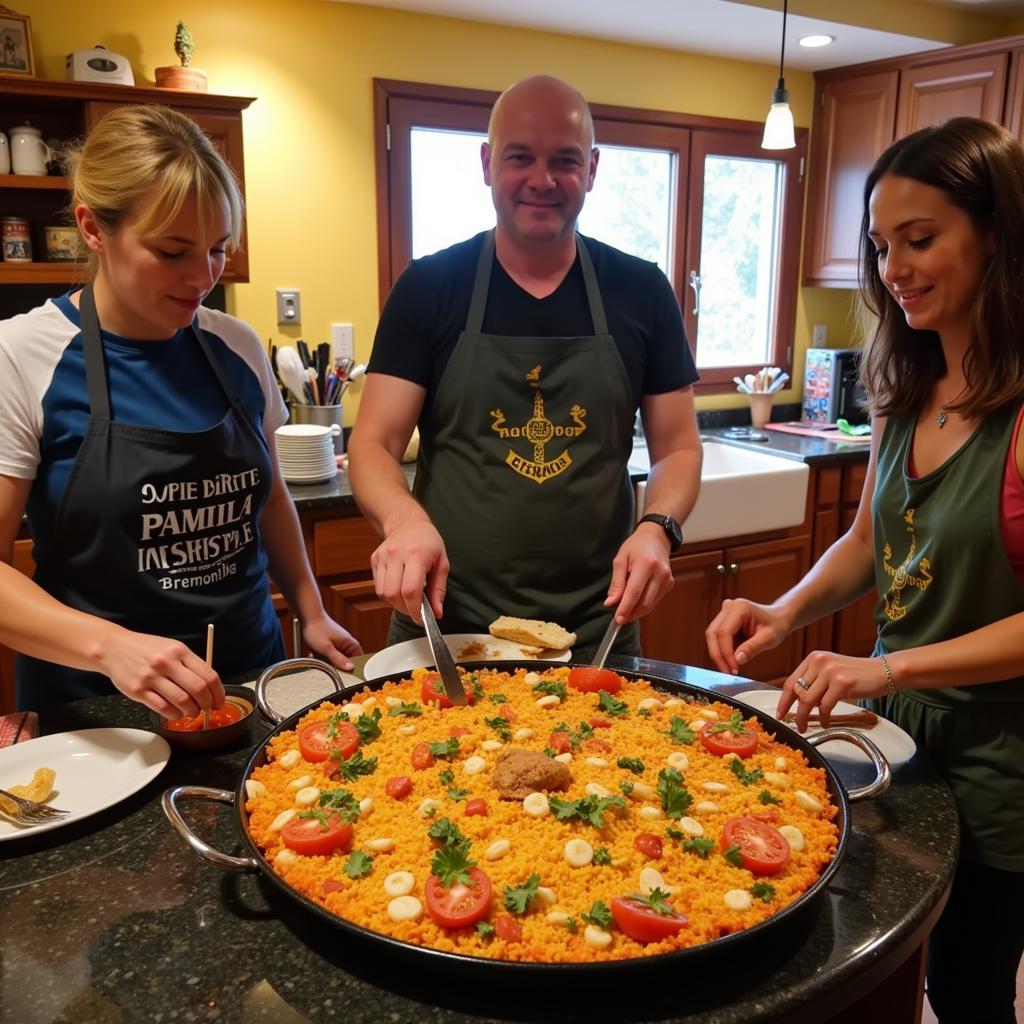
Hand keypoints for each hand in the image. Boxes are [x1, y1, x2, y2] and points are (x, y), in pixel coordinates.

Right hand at [98, 628, 222, 719]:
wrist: (114, 648)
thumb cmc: (146, 649)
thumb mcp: (172, 648)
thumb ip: (190, 664)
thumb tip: (210, 686)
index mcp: (179, 651)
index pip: (208, 675)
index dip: (218, 692)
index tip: (219, 701)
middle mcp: (167, 663)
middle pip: (198, 689)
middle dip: (207, 704)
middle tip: (207, 708)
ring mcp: (151, 677)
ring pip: (182, 701)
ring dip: (191, 711)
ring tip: (191, 712)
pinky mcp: (138, 690)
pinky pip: (163, 708)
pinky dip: (175, 714)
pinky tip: (176, 713)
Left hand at [301, 614, 362, 671]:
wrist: (308, 616)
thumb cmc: (317, 629)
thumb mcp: (327, 648)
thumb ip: (338, 659)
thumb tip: (351, 668)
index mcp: (351, 644)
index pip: (359, 662)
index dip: (351, 670)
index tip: (342, 674)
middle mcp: (348, 645)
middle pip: (347, 663)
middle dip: (337, 667)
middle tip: (328, 666)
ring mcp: (340, 645)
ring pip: (338, 660)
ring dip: (329, 662)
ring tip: (320, 659)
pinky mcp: (332, 645)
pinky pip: (331, 657)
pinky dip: (324, 658)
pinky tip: (317, 656)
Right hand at [370, 519, 448, 622]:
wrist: (408, 523)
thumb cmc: (428, 543)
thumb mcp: (442, 563)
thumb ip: (439, 590)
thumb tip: (437, 613)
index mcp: (416, 555)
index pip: (411, 590)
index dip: (415, 610)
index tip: (421, 618)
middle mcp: (396, 554)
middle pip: (394, 594)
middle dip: (405, 609)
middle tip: (415, 610)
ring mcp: (382, 556)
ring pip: (383, 593)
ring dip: (396, 603)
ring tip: (408, 598)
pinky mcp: (374, 559)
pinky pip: (378, 586)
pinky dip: (388, 594)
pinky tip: (399, 588)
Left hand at [604, 529, 673, 622]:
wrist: (656, 538)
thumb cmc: (635, 546)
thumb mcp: (620, 560)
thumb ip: (616, 583)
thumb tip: (611, 603)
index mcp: (646, 564)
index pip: (635, 592)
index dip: (626, 608)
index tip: (618, 620)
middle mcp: (660, 573)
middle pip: (644, 603)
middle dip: (630, 613)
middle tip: (618, 617)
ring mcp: (667, 580)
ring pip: (650, 605)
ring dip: (636, 611)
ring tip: (624, 610)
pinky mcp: (669, 584)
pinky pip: (655, 601)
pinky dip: (643, 605)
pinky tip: (635, 602)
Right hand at [705, 598, 788, 674]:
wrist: (779, 618)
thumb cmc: (777, 625)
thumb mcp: (769, 638)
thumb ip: (752, 648)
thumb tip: (737, 660)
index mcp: (740, 607)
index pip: (724, 632)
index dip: (726, 652)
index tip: (733, 668)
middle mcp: (729, 607)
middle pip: (713, 634)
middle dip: (719, 655)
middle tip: (728, 672)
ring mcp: (724, 613)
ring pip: (712, 636)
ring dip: (718, 654)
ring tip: (730, 668)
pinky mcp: (723, 621)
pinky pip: (716, 637)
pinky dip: (721, 651)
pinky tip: (730, 661)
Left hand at [776, 651, 889, 730]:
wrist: (883, 671)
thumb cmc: (858, 674)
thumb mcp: (831, 670)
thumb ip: (814, 681)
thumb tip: (798, 700)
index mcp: (813, 658)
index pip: (790, 681)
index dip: (783, 700)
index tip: (780, 712)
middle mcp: (819, 662)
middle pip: (797, 692)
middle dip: (792, 712)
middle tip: (795, 724)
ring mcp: (830, 671)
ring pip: (807, 700)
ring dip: (805, 717)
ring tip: (806, 726)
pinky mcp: (841, 682)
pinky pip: (825, 706)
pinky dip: (824, 717)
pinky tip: (826, 722)